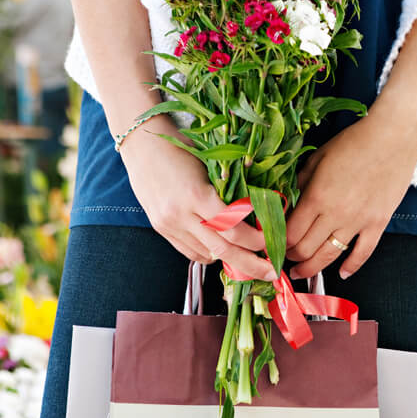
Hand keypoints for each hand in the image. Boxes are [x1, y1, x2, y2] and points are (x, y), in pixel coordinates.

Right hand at [120, 115, 275, 280]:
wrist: (142, 146)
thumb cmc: (182, 148)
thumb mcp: (210, 165)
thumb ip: (230, 192)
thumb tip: (258, 214)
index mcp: (196, 195)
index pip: (233, 228)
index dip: (257, 239)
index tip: (274, 239)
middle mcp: (181, 215)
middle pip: (223, 250)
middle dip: (251, 264)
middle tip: (273, 272)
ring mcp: (170, 225)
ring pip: (208, 255)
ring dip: (231, 259)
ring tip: (251, 258)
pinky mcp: (162, 230)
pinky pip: (191, 253)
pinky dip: (211, 254)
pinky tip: (223, 248)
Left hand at [285, 107, 416, 279]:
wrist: (393, 137)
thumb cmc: (354, 142)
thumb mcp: (318, 158)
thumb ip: (300, 183)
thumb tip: (286, 203)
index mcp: (316, 196)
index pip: (290, 232)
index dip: (278, 243)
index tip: (272, 244)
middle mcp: (335, 214)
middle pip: (306, 249)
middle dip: (291, 257)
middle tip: (284, 259)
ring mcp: (358, 221)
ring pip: (330, 255)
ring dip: (312, 268)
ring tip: (303, 272)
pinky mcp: (378, 223)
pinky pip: (363, 253)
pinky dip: (351, 267)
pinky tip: (342, 273)